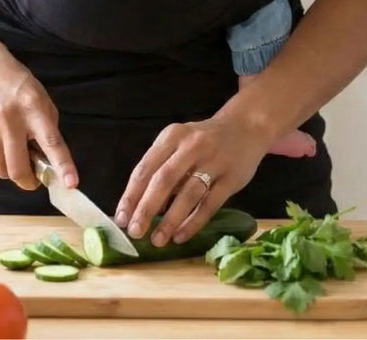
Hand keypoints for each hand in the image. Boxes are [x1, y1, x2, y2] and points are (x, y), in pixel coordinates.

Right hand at [0, 38, 77, 192]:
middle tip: (33, 178)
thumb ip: (46, 125)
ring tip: (13, 150)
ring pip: (2, 170)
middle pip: (19, 168)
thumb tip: (48, 159)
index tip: (71, 183)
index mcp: (34, 107)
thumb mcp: (39, 96)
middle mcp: (11, 118)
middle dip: (28, 181)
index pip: (51, 141)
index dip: (63, 164)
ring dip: (11, 169)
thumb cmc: (15, 82)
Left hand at [114, 111, 267, 246]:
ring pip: (188, 194)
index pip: (146, 167)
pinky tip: (181, 236)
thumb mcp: (180, 143)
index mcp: (172, 136)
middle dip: (146, 208)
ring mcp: (213, 161)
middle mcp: (191, 146)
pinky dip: (194, 222)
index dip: (131, 194)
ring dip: (171, 220)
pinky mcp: (231, 178)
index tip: (120, 218)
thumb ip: (161, 168)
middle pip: (164, 180)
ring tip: (157, 240)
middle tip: (134, 232)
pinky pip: (210, 204)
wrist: (246, 127)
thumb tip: (138, 207)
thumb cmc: (204, 140)